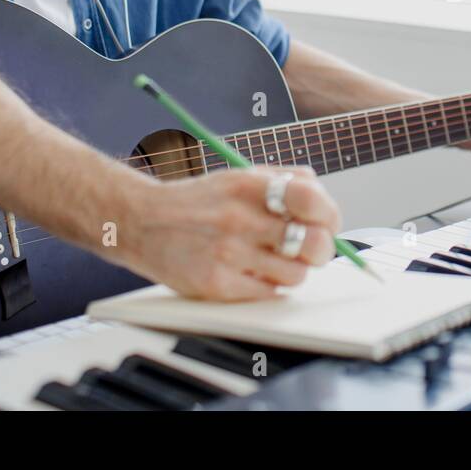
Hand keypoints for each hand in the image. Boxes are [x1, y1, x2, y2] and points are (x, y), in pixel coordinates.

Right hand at [115, 165, 340, 300]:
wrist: (141, 222)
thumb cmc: (198, 202)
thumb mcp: (239, 176)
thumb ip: (283, 181)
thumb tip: (324, 201)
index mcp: (249, 186)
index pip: (311, 198)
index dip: (329, 214)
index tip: (326, 222)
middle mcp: (240, 218)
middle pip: (313, 242)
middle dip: (320, 248)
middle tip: (309, 247)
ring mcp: (228, 253)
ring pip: (296, 274)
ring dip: (294, 270)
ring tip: (276, 261)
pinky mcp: (217, 284)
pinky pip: (269, 293)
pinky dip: (270, 285)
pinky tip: (256, 272)